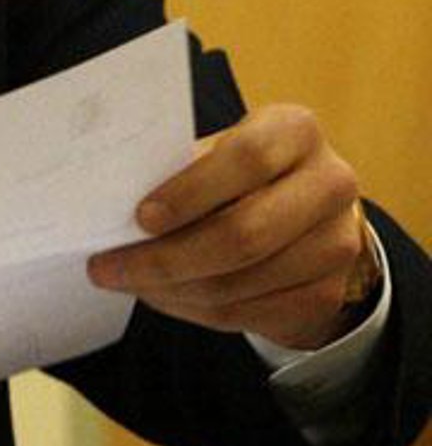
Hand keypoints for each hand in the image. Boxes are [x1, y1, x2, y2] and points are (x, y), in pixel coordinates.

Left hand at [87, 103, 373, 350]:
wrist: (309, 211)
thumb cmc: (240, 170)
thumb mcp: (218, 151)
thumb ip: (178, 167)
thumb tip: (111, 203)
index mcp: (296, 131)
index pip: (247, 158)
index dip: (190, 192)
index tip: (140, 217)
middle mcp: (331, 184)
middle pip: (244, 234)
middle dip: (165, 258)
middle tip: (107, 267)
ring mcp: (337, 244)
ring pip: (241, 283)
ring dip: (172, 290)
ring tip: (127, 282)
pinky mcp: (329, 294)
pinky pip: (251, 314)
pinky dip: (195, 310)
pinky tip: (163, 296)